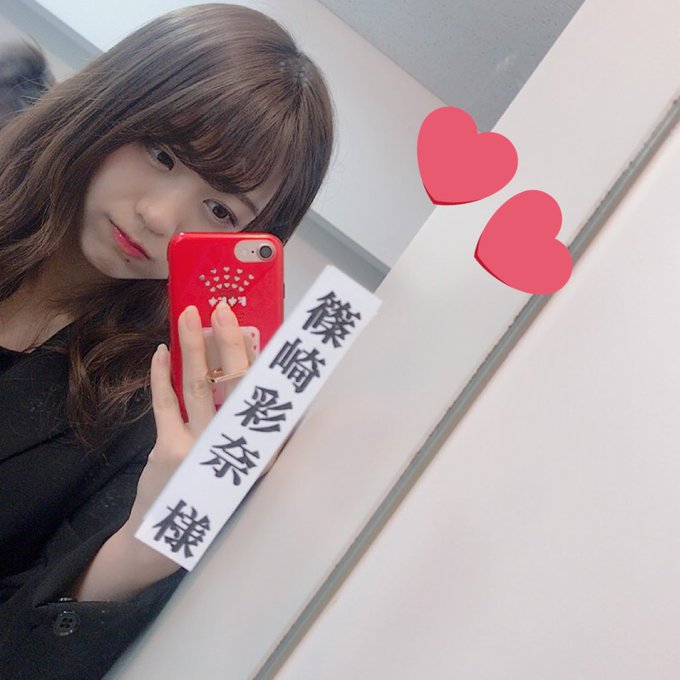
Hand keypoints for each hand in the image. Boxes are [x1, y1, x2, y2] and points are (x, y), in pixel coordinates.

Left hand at [132, 300, 248, 520]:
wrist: (169, 536)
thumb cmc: (212, 492)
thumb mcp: (244, 463)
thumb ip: (252, 427)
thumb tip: (250, 374)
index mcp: (264, 447)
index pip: (266, 392)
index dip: (261, 357)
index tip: (258, 327)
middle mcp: (240, 447)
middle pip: (236, 383)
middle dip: (230, 342)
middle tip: (223, 309)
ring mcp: (203, 449)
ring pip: (200, 387)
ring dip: (194, 347)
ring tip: (189, 315)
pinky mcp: (170, 451)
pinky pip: (165, 404)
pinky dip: (161, 376)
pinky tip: (160, 352)